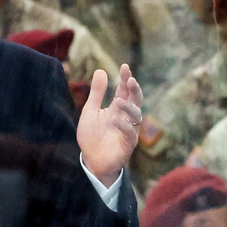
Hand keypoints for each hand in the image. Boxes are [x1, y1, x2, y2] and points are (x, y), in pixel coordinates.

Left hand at [76, 64, 142, 185]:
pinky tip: (115, 119)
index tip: (125, 67)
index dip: (126, 79)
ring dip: (129, 107)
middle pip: (135, 100)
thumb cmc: (91, 136)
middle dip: (134, 90)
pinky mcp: (128, 144)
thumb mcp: (90, 111)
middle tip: (130, 80)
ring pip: (136, 115)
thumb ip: (97, 93)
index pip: (124, 91)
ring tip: (118, 101)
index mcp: (117, 108)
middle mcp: (126, 117)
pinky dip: (123, 126)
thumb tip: (101, 70)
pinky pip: (130, 133)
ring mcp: (129, 130)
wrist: (91, 160)